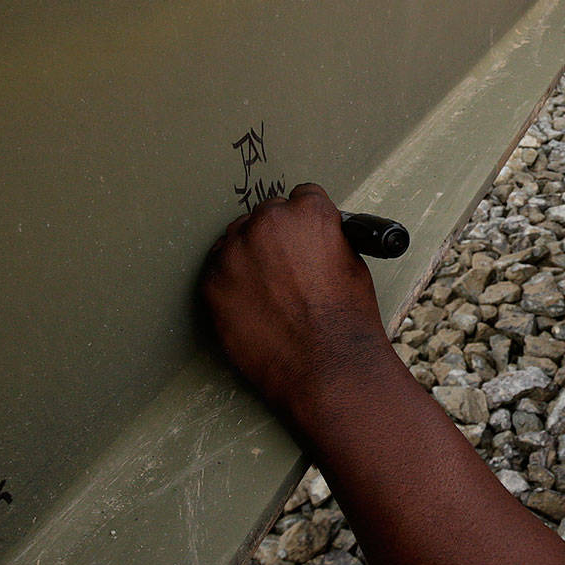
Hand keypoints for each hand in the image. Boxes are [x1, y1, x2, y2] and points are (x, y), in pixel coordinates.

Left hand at [201, 184, 390, 432]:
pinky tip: (251, 306)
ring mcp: (235, 252)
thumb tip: (311, 239)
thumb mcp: (352, 262)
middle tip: (284, 271)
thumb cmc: (346, 321)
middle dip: (274, 239)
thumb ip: (325, 239)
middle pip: (265, 216)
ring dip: (248, 259)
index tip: (303, 239)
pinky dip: (230, 286)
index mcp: (308, 213)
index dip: (306, 223)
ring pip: (236, 241)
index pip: (301, 197)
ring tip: (268, 293)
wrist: (326, 366)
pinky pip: (217, 272)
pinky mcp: (211, 283)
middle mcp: (268, 222)